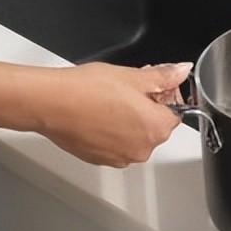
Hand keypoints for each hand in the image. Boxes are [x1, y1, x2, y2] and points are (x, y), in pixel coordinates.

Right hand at [37, 62, 189, 166]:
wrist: (50, 103)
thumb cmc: (86, 91)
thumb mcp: (133, 76)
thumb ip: (164, 76)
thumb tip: (181, 71)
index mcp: (155, 128)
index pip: (176, 113)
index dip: (165, 96)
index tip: (154, 85)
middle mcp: (140, 149)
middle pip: (155, 127)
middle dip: (148, 108)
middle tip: (129, 89)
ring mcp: (119, 157)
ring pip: (134, 136)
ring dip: (129, 121)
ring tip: (110, 100)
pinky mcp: (99, 159)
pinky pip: (115, 145)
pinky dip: (112, 131)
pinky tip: (99, 114)